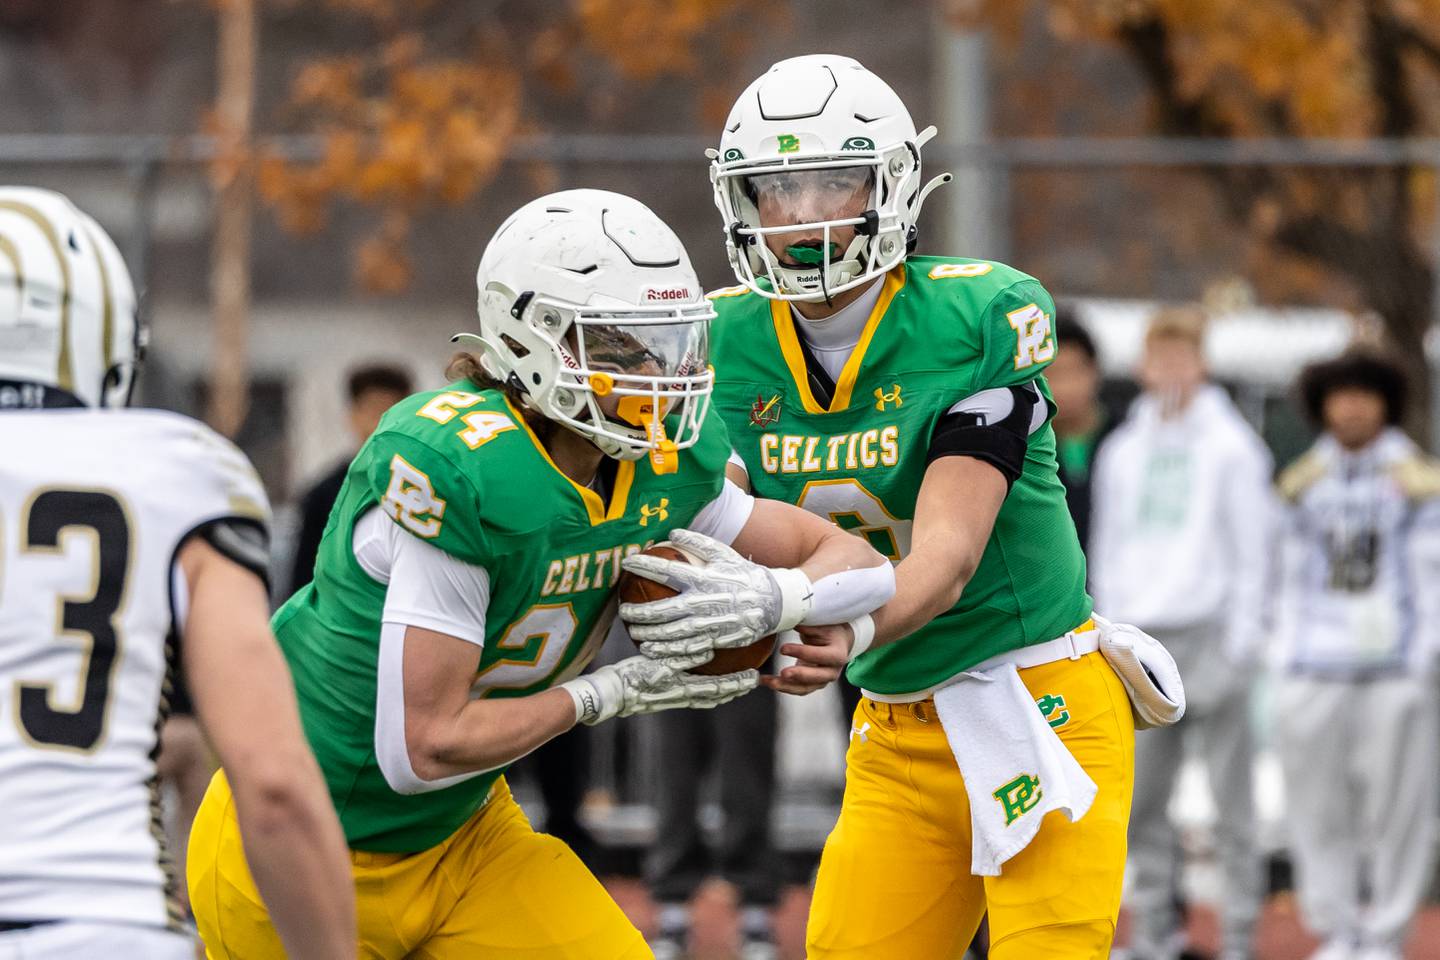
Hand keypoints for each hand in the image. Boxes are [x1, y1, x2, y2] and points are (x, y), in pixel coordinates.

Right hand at [561, 654, 757, 724]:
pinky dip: (707, 692)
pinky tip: (706, 686)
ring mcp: (674, 699)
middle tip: (753, 682)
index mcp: (682, 688)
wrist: (609, 695)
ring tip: (737, 685)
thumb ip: (682, 656)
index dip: (737, 682)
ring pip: (706, 698)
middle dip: (735, 689)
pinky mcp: (666, 698)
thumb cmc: (630, 677)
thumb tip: (708, 650)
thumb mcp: (656, 663)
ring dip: (723, 692)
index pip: (717, 686)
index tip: (754, 676)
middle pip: (716, 695)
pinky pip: (693, 696)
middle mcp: (682, 697)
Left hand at [620, 529, 809, 662]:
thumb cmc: (746, 576)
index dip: (644, 565)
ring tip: (632, 631)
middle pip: (661, 610)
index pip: (666, 570)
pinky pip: (684, 649)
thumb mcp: (725, 554)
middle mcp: (702, 603)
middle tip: (622, 610)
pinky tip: (651, 650)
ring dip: (647, 633)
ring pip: (669, 633)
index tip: (627, 562)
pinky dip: (665, 651)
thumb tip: (674, 531)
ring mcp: (708, 625)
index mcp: (703, 579)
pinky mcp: (714, 641)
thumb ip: (699, 543)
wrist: (774, 603)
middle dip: (638, 612)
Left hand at [762, 624, 850, 695]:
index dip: (803, 653)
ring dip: (786, 686)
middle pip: (817, 677)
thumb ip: (807, 625)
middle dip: (798, 675)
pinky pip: (797, 689)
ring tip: (769, 681)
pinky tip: (767, 681)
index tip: (784, 649)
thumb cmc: (829, 630)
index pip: (822, 656)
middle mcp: (833, 670)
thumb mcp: (821, 624)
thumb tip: (787, 620)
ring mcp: (822, 680)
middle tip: (783, 673)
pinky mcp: (812, 684)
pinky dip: (782, 686)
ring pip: (805, 688)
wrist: (837, 641)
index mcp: (838, 653)